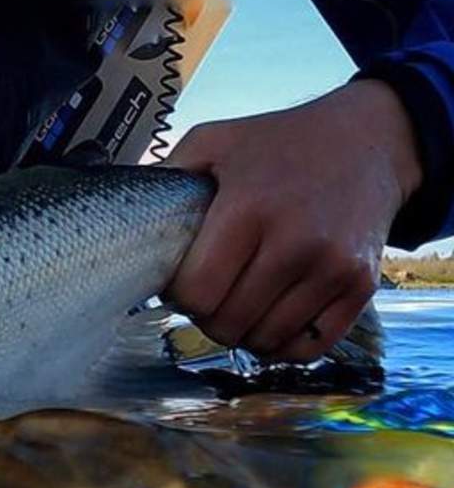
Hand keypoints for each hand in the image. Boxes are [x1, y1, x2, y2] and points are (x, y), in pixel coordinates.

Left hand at [164, 80, 422, 361]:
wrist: (366, 143)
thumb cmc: (278, 143)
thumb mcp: (214, 141)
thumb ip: (167, 173)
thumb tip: (122, 211)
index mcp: (249, 208)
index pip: (197, 292)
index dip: (178, 296)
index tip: (180, 281)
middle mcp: (295, 242)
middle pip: (228, 323)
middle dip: (205, 317)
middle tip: (206, 295)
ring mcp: (333, 268)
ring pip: (266, 340)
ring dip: (242, 332)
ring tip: (236, 303)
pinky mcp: (361, 287)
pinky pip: (310, 347)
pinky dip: (282, 345)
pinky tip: (268, 319)